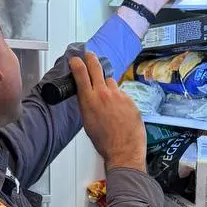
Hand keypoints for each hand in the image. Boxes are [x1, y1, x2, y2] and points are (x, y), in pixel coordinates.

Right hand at [70, 51, 145, 171]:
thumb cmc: (105, 142)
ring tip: (108, 98)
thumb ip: (87, 105)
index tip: (76, 59)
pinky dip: (120, 99)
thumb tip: (87, 96)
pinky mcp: (130, 100)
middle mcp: (103, 94)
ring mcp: (118, 95)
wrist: (123, 150)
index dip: (77, 63)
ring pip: (111, 82)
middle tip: (90, 55)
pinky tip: (120, 111)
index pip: (80, 73)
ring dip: (108, 86)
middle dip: (91, 59)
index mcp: (89, 100)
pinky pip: (122, 94)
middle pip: (96, 68)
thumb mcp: (87, 122)